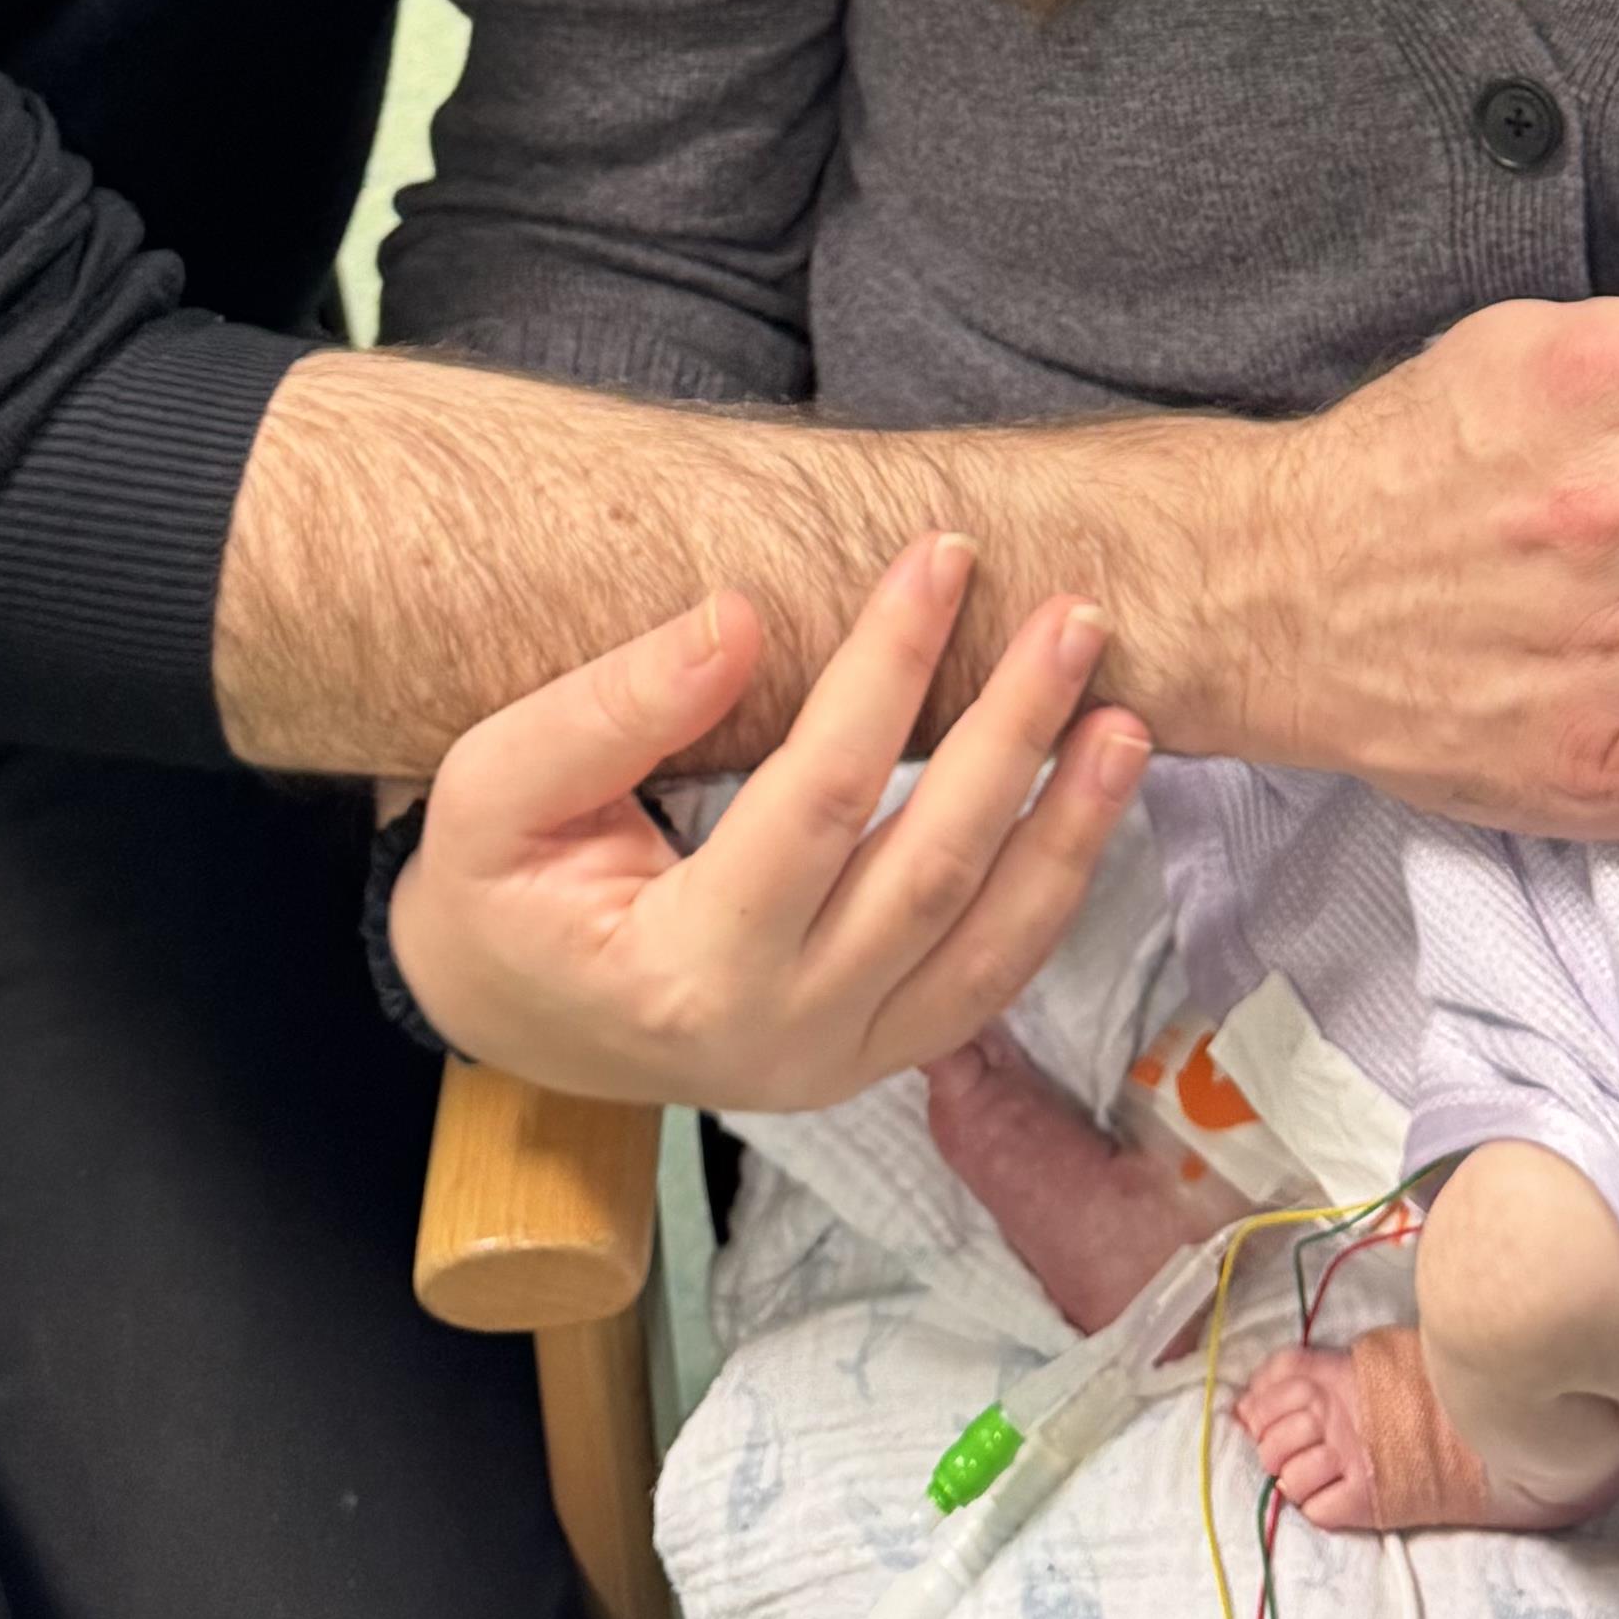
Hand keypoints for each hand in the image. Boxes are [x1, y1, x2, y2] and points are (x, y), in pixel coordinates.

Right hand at [388, 534, 1149, 1108]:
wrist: (504, 1015)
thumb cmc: (494, 889)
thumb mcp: (494, 789)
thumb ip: (611, 709)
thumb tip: (739, 619)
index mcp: (681, 975)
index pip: (816, 801)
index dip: (885, 672)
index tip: (937, 558)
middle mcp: (780, 1037)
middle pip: (930, 872)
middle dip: (1011, 734)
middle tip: (1072, 616)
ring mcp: (838, 1061)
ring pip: (988, 947)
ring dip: (1068, 826)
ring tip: (1124, 716)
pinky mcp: (874, 1056)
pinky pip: (988, 982)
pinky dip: (1052, 891)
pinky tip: (1093, 801)